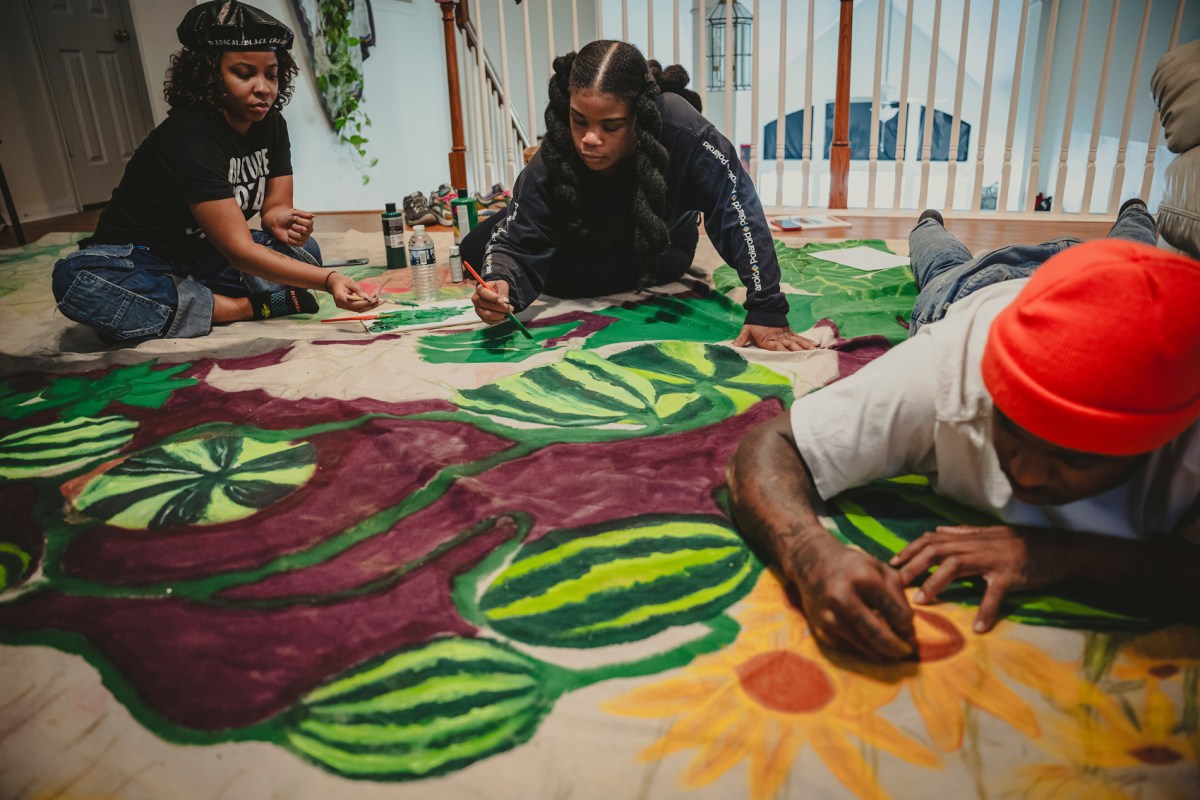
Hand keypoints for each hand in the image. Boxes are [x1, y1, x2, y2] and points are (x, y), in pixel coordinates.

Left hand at [265, 208, 315, 246]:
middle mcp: (308, 230)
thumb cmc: (285, 216)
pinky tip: (288, 236)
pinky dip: (290, 238)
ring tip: (289, 230)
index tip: (294, 218)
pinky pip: (296, 243)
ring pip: (299, 237)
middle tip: (291, 225)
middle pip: (304, 230)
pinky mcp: (299, 244)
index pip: (309, 223)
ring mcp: (304, 238)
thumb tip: (313, 216)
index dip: (299, 220)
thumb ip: (303, 213)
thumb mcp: (293, 212)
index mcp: (309, 222)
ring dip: (291, 232)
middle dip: (294, 226)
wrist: (276, 223)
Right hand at [325, 271, 379, 311]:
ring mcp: (343, 307)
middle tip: (380, 301)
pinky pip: (357, 308)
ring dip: (369, 306)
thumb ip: (358, 290)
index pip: (355, 303)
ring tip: (379, 302)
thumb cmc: (341, 280)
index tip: (375, 299)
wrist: (333, 282)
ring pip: (359, 310)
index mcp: (340, 297)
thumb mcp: (350, 282)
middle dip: (370, 306)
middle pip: (358, 309)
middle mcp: (341, 304)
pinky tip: (373, 302)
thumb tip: (367, 297)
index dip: (365, 303)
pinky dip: (366, 305)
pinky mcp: (347, 307)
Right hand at [472, 279, 512, 323]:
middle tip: (510, 308)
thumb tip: (504, 301)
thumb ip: (503, 291)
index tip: (502, 301)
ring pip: (488, 315)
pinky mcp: (482, 317)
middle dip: (500, 307)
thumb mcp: (502, 285)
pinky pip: (490, 321)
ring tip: (508, 312)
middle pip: (487, 305)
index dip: (493, 298)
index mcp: (480, 289)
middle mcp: (476, 300)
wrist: (496, 296)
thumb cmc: (498, 289)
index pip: (484, 293)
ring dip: (500, 315)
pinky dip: (498, 320)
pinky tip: (504, 315)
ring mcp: (478, 310)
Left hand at [732, 323, 817, 350]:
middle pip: (789, 345)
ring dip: (804, 346)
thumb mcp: (746, 331)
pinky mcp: (789, 331)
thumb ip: (740, 340)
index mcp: (768, 339)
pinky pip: (799, 337)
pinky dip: (807, 340)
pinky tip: (814, 345)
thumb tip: (730, 348)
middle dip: (797, 351)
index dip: (782, 352)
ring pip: (796, 341)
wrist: (762, 307)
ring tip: (813, 351)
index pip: (775, 347)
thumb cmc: (754, 322)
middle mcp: (778, 337)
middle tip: (805, 356)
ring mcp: (785, 334)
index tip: (788, 357)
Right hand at [790, 534, 915, 659]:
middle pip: (880, 636)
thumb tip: (908, 629)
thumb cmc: (852, 566)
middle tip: (907, 652)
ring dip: (882, 651)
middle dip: (898, 648)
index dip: (908, 628)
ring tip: (891, 651)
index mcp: (865, 579)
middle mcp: (844, 597)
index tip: (910, 632)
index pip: (897, 614)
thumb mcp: (879, 569)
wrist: (811, 563)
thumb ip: (898, 595)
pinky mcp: (820, 628)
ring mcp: (829, 615)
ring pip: (864, 645)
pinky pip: (848, 646)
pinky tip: (870, 644)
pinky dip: (862, 648)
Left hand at [891, 525, 1064, 632]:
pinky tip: (979, 627)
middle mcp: (976, 545)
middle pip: (936, 550)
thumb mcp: (987, 533)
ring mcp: (993, 559)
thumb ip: (960, 532)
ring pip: (956, 566)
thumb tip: (936, 529)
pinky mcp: (1011, 575)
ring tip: (920, 601)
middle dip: (913, 566)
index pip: (931, 539)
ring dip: (936, 583)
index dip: (909, 549)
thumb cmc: (1021, 543)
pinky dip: (986, 609)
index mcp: (969, 537)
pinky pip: (995, 593)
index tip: (891, 563)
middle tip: (895, 584)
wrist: (1058, 548)